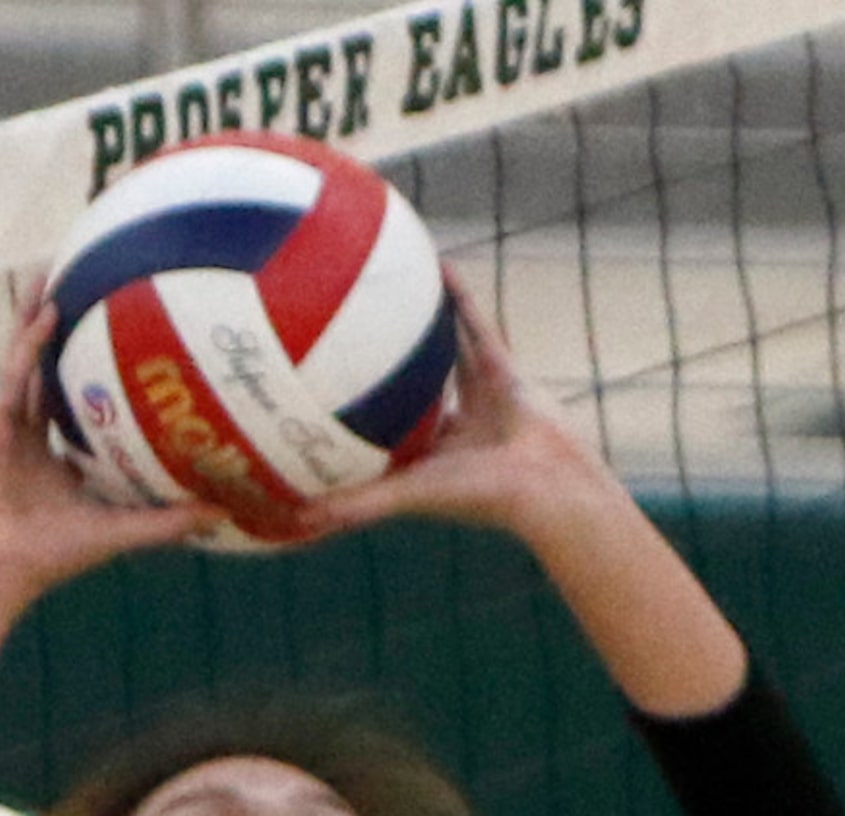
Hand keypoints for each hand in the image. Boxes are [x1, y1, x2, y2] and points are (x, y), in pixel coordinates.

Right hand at [0, 281, 219, 602]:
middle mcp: (33, 436)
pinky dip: (30, 345)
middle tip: (84, 281)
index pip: (80, 407)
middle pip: (49, 369)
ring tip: (51, 268)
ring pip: (25, 358)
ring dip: (36, 314)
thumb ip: (167, 521)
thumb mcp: (119, 531)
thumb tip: (223, 513)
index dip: (96, 375)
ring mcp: (10, 425)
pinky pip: (14, 376)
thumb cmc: (48, 557)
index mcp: (58, 459)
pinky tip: (48, 310)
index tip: (123, 344)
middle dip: (61, 329)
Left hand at [296, 267, 610, 542]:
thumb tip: (299, 519)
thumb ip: (356, 504)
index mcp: (427, 456)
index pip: (385, 431)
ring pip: (444, 350)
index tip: (325, 392)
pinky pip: (476, 325)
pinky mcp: (504, 369)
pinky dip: (460, 298)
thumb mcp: (406, 496)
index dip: (361, 413)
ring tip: (395, 289)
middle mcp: (452, 425)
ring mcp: (480, 395)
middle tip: (351, 332)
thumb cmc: (478, 497)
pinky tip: (436, 267)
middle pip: (412, 387)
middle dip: (387, 365)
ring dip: (422, 322)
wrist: (545, 484)